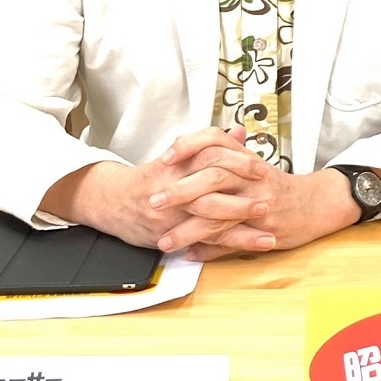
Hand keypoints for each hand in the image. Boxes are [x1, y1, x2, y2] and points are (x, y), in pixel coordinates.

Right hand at [39, 127, 268, 249]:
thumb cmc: (151, 178)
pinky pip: (200, 241)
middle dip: (242, 199)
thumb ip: (211, 145)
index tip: (262, 169)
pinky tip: (245, 249)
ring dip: (242, 228)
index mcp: (179, 164)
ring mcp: (171, 214)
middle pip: (212, 189)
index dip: (238, 163)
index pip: (211, 157)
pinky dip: (225, 247)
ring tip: (268, 232)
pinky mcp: (168, 235)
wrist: (111, 201)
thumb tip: (240, 131)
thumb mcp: (179, 157)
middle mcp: (174, 187)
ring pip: (209, 219)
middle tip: (269, 202)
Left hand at [153, 130, 359, 258]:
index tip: (165, 157)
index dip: (189, 146)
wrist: (318, 203)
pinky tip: (190, 254)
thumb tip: (190, 146)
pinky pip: (232, 240)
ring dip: (188, 229)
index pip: (215, 142)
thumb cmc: (280, 186)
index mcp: (246, 159)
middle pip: (213, 176)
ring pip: (219, 214)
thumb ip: (225, 155)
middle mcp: (252, 178)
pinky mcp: (264, 229)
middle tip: (153, 201)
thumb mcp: (253, 164)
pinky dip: (210, 249)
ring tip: (164, 241)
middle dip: (180, 190)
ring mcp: (258, 204)